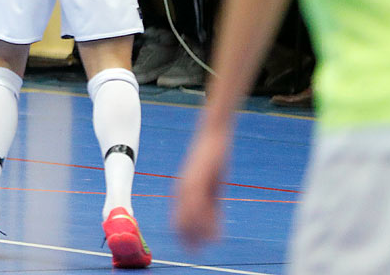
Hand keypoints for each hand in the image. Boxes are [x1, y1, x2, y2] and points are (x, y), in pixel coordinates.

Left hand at [174, 129, 228, 247]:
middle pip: (179, 219)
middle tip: (195, 253)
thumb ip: (210, 201)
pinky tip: (212, 228)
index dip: (182, 235)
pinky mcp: (198, 178)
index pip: (177, 218)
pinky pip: (197, 201)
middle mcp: (182, 188)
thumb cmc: (212, 159)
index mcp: (182, 190)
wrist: (212, 136)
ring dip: (196, 231)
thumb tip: (213, 219)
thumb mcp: (211, 183)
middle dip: (187, 238)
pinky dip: (203, 217)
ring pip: (188, 213)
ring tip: (204, 246)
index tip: (190, 249)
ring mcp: (189, 183)